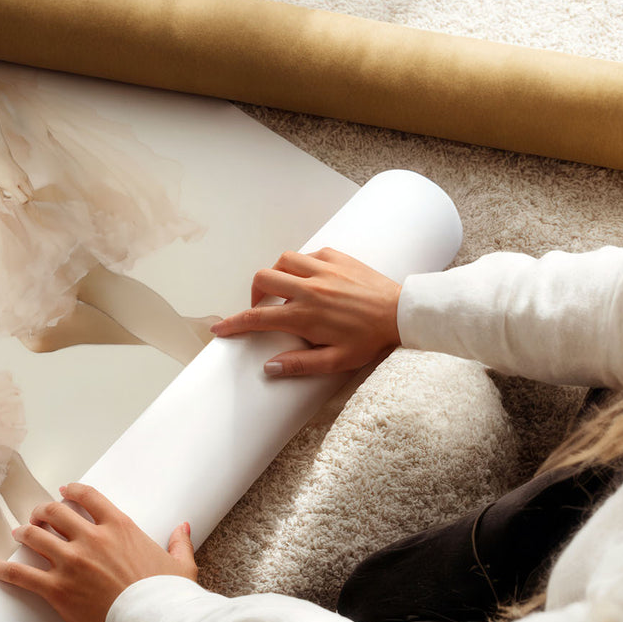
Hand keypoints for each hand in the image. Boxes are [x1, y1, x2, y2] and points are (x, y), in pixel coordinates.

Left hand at [0, 155, 33, 203]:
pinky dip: (26, 190)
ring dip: (25, 196)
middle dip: (24, 201)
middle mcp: (21, 181)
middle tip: (13, 198)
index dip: (19, 204)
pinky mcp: (25, 175)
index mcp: (12, 185)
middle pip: (30, 197)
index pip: (24, 199)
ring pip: (32, 192)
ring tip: (14, 193)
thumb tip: (4, 210)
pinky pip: (30, 187)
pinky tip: (16, 188)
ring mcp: (24, 177)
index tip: (11, 201)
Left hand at [0, 482, 196, 621]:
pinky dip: (0, 568)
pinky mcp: (58, 589)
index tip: (63, 492)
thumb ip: (179, 542)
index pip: (87, 497)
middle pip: (55, 513)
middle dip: (42, 512)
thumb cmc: (169, 596)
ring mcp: (71, 562)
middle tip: (36, 516)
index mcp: (119, 527)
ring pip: (35, 536)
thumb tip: (183, 527)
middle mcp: (91, 538)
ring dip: (23, 533)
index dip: (71, 492)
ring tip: (16, 534)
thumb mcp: (181, 564)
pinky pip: (21, 574)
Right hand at [211, 247, 400, 376]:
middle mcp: (309, 288)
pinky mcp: (337, 257)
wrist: (402, 313)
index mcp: (305, 315)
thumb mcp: (336, 361)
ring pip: (283, 260)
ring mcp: (323, 269)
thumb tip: (269, 368)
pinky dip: (302, 264)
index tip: (220, 329)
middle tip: (263, 307)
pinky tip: (311, 278)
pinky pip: (309, 254)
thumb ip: (300, 364)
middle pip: (263, 279)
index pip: (257, 318)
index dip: (233, 324)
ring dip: (277, 274)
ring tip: (285, 290)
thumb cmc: (371, 339)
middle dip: (254, 293)